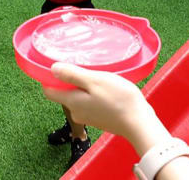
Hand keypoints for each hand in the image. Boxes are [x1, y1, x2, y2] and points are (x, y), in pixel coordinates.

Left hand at [43, 63, 158, 144]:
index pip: (49, 92)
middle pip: (64, 94)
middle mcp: (76, 113)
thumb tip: (52, 69)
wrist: (139, 122)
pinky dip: (94, 95)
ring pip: (78, 98)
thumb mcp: (94, 80)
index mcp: (72, 102)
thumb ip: (72, 75)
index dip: (50, 78)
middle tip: (84, 68)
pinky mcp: (99, 119)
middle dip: (70, 80)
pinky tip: (106, 89)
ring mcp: (88, 118)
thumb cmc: (118, 98)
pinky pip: (90, 104)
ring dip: (84, 87)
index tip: (59, 66)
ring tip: (97, 77)